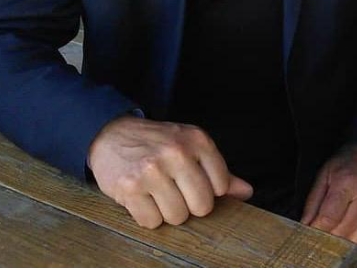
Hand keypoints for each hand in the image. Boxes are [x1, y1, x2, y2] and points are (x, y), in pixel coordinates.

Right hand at [88, 115, 252, 227]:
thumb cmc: (155, 142)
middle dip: (188, 204)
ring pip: (177, 217)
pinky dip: (146, 215)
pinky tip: (141, 196)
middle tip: (173, 188)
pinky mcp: (130, 187)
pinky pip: (151, 222)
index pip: (221, 186)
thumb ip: (218, 170)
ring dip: (166, 211)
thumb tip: (246, 192)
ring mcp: (152, 170)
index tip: (191, 180)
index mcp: (196, 139)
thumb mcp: (188, 145)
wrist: (110, 133)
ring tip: (156, 191)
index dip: (207, 190)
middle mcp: (176, 152)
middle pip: (201, 206)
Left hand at [301, 144, 356, 243]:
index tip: (311, 233)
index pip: (329, 218)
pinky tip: (356, 222)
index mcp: (347, 182)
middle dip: (329, 235)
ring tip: (339, 226)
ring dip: (346, 238)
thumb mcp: (325, 173)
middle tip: (323, 229)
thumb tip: (305, 224)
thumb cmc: (348, 162)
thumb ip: (314, 200)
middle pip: (343, 232)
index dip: (317, 229)